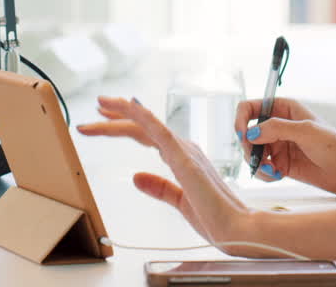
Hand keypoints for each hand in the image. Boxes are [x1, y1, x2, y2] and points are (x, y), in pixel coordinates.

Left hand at [77, 96, 257, 251]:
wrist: (237, 230)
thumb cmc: (217, 218)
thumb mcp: (180, 202)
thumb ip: (159, 188)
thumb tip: (136, 177)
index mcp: (183, 158)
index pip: (148, 135)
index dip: (126, 125)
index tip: (106, 120)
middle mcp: (183, 149)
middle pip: (144, 126)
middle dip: (119, 115)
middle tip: (98, 105)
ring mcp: (184, 151)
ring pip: (147, 124)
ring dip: (123, 113)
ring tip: (101, 105)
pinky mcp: (185, 159)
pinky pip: (160, 131)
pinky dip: (143, 116)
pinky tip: (128, 106)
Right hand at [235, 98, 335, 196]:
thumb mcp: (306, 131)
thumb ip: (277, 128)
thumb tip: (251, 132)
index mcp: (284, 109)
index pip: (250, 108)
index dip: (241, 120)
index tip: (243, 136)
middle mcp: (279, 126)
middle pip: (247, 133)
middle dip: (249, 148)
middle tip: (257, 159)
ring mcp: (279, 146)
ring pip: (252, 153)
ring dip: (256, 164)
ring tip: (271, 172)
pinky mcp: (281, 164)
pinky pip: (261, 168)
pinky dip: (263, 174)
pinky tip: (277, 176)